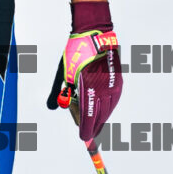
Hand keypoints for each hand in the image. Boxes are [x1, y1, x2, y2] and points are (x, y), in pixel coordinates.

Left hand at [44, 1, 122, 145]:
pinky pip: (114, 101)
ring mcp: (113, 86)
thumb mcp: (62, 72)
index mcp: (88, 89)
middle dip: (93, 127)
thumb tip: (53, 108)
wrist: (96, 34)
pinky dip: (108, 108)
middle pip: (100, 117)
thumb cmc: (76, 52)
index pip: (89, 117)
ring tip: (94, 125)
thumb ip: (57, 92)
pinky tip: (103, 111)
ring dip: (101, 119)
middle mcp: (103, 89)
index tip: (84, 139)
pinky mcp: (119, 81)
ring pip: (108, 110)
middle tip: (88, 135)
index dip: (86, 130)